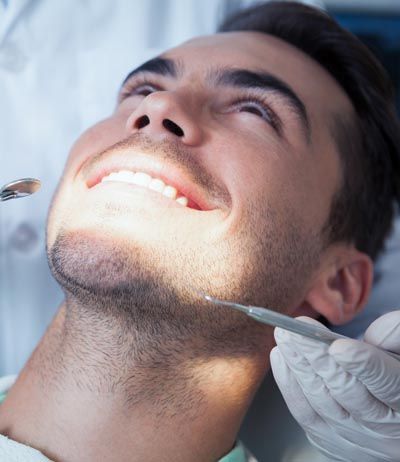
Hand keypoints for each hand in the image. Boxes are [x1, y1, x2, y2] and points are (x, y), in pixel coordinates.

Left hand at [270, 311, 399, 461]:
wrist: (391, 416)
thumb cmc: (395, 375)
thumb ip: (395, 337)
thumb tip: (374, 334)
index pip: (386, 383)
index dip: (362, 364)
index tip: (338, 346)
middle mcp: (386, 430)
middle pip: (346, 390)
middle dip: (317, 356)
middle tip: (297, 329)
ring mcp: (356, 440)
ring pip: (321, 400)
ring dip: (298, 365)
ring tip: (284, 336)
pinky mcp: (331, 441)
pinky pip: (304, 413)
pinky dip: (289, 384)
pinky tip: (280, 357)